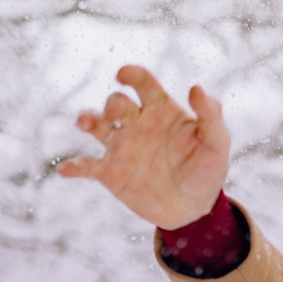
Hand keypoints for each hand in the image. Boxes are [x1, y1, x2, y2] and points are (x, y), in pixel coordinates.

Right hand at [57, 65, 230, 228]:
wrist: (193, 207)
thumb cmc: (206, 170)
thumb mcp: (216, 143)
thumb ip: (210, 115)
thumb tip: (196, 87)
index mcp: (160, 110)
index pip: (142, 83)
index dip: (131, 74)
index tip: (124, 75)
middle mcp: (136, 124)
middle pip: (116, 103)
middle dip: (113, 105)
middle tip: (118, 116)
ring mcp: (121, 147)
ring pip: (96, 125)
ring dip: (87, 120)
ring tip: (84, 123)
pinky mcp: (111, 173)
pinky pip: (86, 166)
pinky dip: (73, 166)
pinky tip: (66, 169)